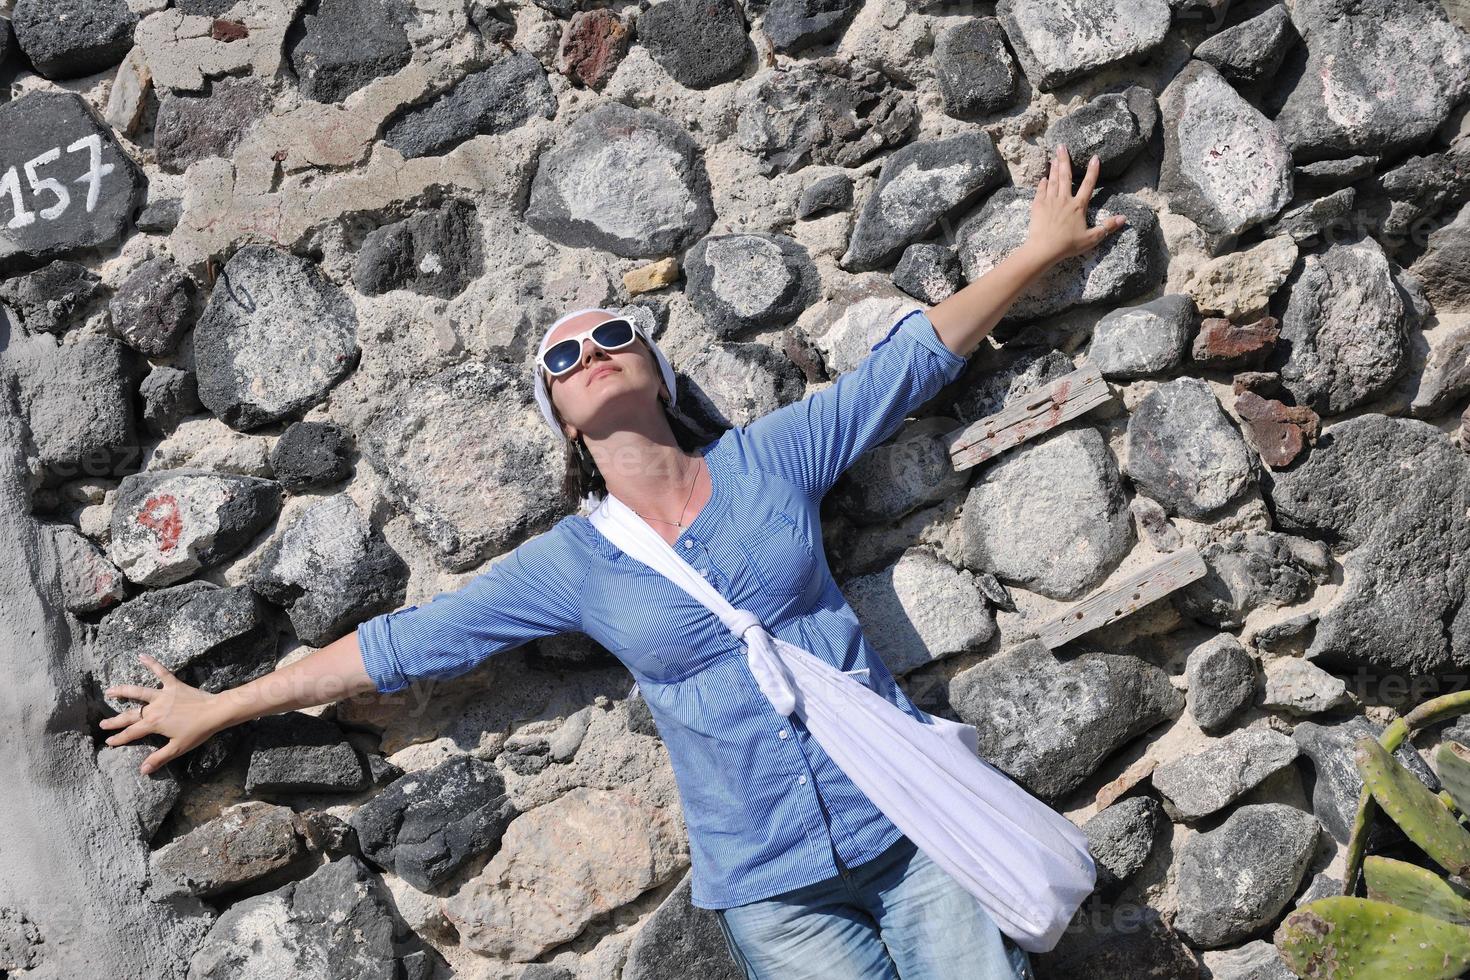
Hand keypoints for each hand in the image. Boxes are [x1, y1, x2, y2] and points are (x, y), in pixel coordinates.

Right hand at [99, 653, 223, 775]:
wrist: (215, 712)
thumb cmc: (198, 731)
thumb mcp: (178, 748)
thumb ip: (159, 758)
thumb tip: (142, 770)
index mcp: (154, 724)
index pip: (132, 733)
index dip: (119, 738)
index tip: (109, 742)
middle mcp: (154, 708)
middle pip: (130, 715)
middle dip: (115, 720)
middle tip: (102, 724)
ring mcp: (163, 695)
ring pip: (138, 692)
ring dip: (123, 691)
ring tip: (109, 691)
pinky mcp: (173, 685)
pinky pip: (161, 672)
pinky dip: (152, 663)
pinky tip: (141, 656)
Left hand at [1024, 144, 1127, 265]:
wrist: (1044, 249)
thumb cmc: (1068, 245)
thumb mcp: (1091, 238)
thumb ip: (1107, 227)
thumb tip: (1124, 218)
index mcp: (1078, 206)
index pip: (1088, 185)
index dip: (1092, 171)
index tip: (1095, 158)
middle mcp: (1064, 200)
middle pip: (1065, 176)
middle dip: (1064, 159)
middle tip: (1061, 146)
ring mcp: (1050, 202)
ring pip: (1052, 181)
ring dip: (1054, 168)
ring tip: (1054, 157)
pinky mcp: (1038, 206)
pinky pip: (1040, 191)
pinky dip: (1042, 184)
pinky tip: (1043, 178)